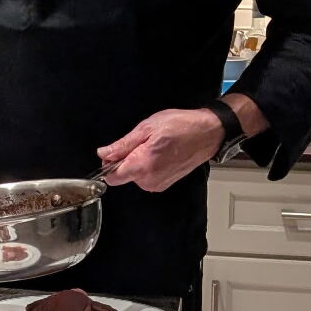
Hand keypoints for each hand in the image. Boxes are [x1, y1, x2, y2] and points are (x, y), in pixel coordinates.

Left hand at [97, 108, 223, 192]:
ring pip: (135, 176)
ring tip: (154, 146)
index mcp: (143, 166)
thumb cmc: (181, 127)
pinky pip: (146, 177)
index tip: (112, 153)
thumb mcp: (146, 128)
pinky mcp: (164, 183)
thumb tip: (104, 153)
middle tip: (142, 142)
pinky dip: (148, 165)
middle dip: (125, 159)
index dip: (107, 164)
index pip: (111, 178)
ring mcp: (158, 184)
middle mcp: (150, 180)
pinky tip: (160, 153)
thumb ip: (122, 145)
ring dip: (138, 161)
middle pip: (123, 176)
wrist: (207, 133)